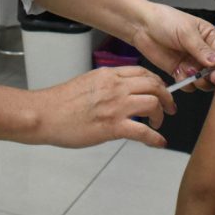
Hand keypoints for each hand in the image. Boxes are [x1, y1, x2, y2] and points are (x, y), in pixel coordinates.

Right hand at [31, 65, 174, 147]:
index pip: (143, 72)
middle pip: (154, 85)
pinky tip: (158, 142)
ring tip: (158, 124)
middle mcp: (116, 87)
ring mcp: (115, 106)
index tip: (161, 90)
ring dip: (161, 115)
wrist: (45, 114)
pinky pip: (143, 131)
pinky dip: (155, 138)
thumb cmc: (60, 102)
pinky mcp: (112, 126)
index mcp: (109, 75)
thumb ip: (106, 84)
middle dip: (166, 97)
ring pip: (153, 103)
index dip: (157, 82)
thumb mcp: (88, 82)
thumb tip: (121, 90)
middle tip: (169, 107)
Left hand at [130, 4, 214, 90]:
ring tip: (187, 71)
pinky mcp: (179, 72)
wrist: (142, 26)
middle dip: (211, 77)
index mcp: (209, 37)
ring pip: (203, 80)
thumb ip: (201, 48)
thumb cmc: (165, 21)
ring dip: (197, 80)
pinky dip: (185, 82)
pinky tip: (178, 72)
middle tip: (204, 77)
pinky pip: (189, 84)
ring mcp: (192, 63)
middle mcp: (203, 52)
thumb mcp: (186, 31)